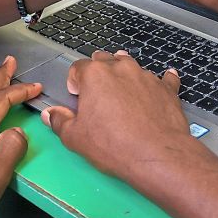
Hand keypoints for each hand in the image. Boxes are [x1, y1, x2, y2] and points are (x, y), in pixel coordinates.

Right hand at [43, 51, 198, 182]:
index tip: (78, 98)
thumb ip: (59, 121)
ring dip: (124, 76)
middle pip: (104, 61)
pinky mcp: (166, 88)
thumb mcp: (75, 138)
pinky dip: (159, 82)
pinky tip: (161, 84)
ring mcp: (146, 76)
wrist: (157, 156)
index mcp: (95, 75)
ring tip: (123, 93)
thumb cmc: (114, 146)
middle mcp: (121, 68)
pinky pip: (164, 78)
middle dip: (99, 74)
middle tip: (98, 96)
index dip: (75, 83)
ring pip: (131, 66)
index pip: (78, 68)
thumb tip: (50, 114)